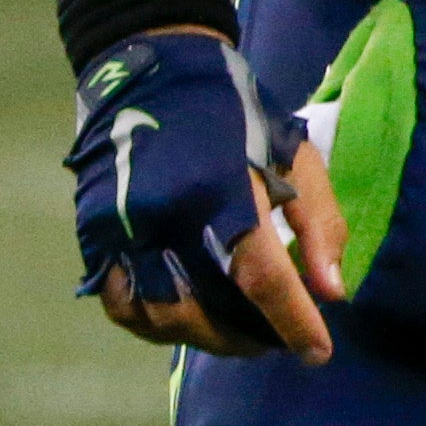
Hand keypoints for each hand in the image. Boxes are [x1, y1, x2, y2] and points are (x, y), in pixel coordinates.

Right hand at [69, 29, 348, 366]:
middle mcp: (166, 214)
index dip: (292, 322)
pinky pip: (120, 303)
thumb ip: (320, 225)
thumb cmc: (237, 114)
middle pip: (206, 308)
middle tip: (278, 340)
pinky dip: (156, 324)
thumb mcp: (295, 155)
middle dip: (250, 336)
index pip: (260, 277)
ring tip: (239, 334)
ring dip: (206, 338)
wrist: (153, 72)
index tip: (318, 353)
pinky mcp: (93, 234)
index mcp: (223, 188)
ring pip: (161, 315)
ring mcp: (121, 228)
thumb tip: (332, 295)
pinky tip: (188, 322)